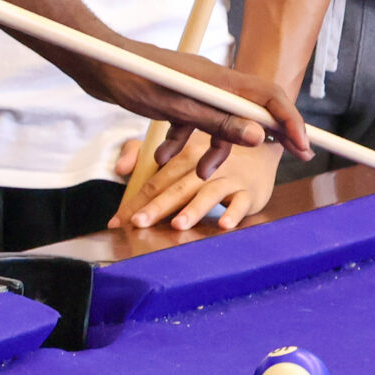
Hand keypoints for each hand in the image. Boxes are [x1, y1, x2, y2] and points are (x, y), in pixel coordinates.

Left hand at [59, 40, 311, 174]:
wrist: (95, 62)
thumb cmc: (132, 78)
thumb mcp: (176, 108)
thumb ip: (217, 122)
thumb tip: (257, 136)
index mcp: (219, 80)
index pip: (268, 97)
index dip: (290, 121)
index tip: (304, 146)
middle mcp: (212, 81)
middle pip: (250, 110)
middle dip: (261, 137)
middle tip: (284, 159)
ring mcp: (194, 89)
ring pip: (219, 122)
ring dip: (212, 150)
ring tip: (197, 173)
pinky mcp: (176, 96)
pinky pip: (192, 122)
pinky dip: (182, 142)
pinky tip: (163, 157)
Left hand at [110, 131, 281, 230]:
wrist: (258, 149)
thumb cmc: (210, 156)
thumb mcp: (177, 151)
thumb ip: (143, 156)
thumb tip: (119, 170)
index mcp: (183, 157)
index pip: (155, 181)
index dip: (135, 201)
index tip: (117, 221)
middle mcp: (204, 167)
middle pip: (177, 189)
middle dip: (156, 207)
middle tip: (138, 223)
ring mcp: (228, 179)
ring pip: (208, 195)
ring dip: (193, 210)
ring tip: (178, 225)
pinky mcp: (249, 191)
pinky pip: (241, 203)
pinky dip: (234, 212)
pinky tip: (224, 224)